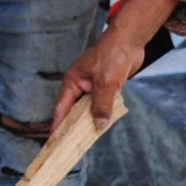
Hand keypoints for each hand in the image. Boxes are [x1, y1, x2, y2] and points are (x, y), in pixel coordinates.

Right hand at [52, 0, 179, 131]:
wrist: (130, 40)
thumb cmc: (113, 55)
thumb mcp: (106, 83)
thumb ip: (101, 105)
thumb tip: (99, 126)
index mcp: (73, 81)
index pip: (61, 107)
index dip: (58, 124)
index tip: (54, 140)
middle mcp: (81, 84)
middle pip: (74, 110)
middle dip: (74, 126)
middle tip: (72, 145)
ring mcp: (94, 85)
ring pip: (89, 108)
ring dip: (91, 120)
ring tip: (88, 139)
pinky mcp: (106, 86)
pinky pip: (102, 103)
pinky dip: (103, 113)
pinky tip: (104, 124)